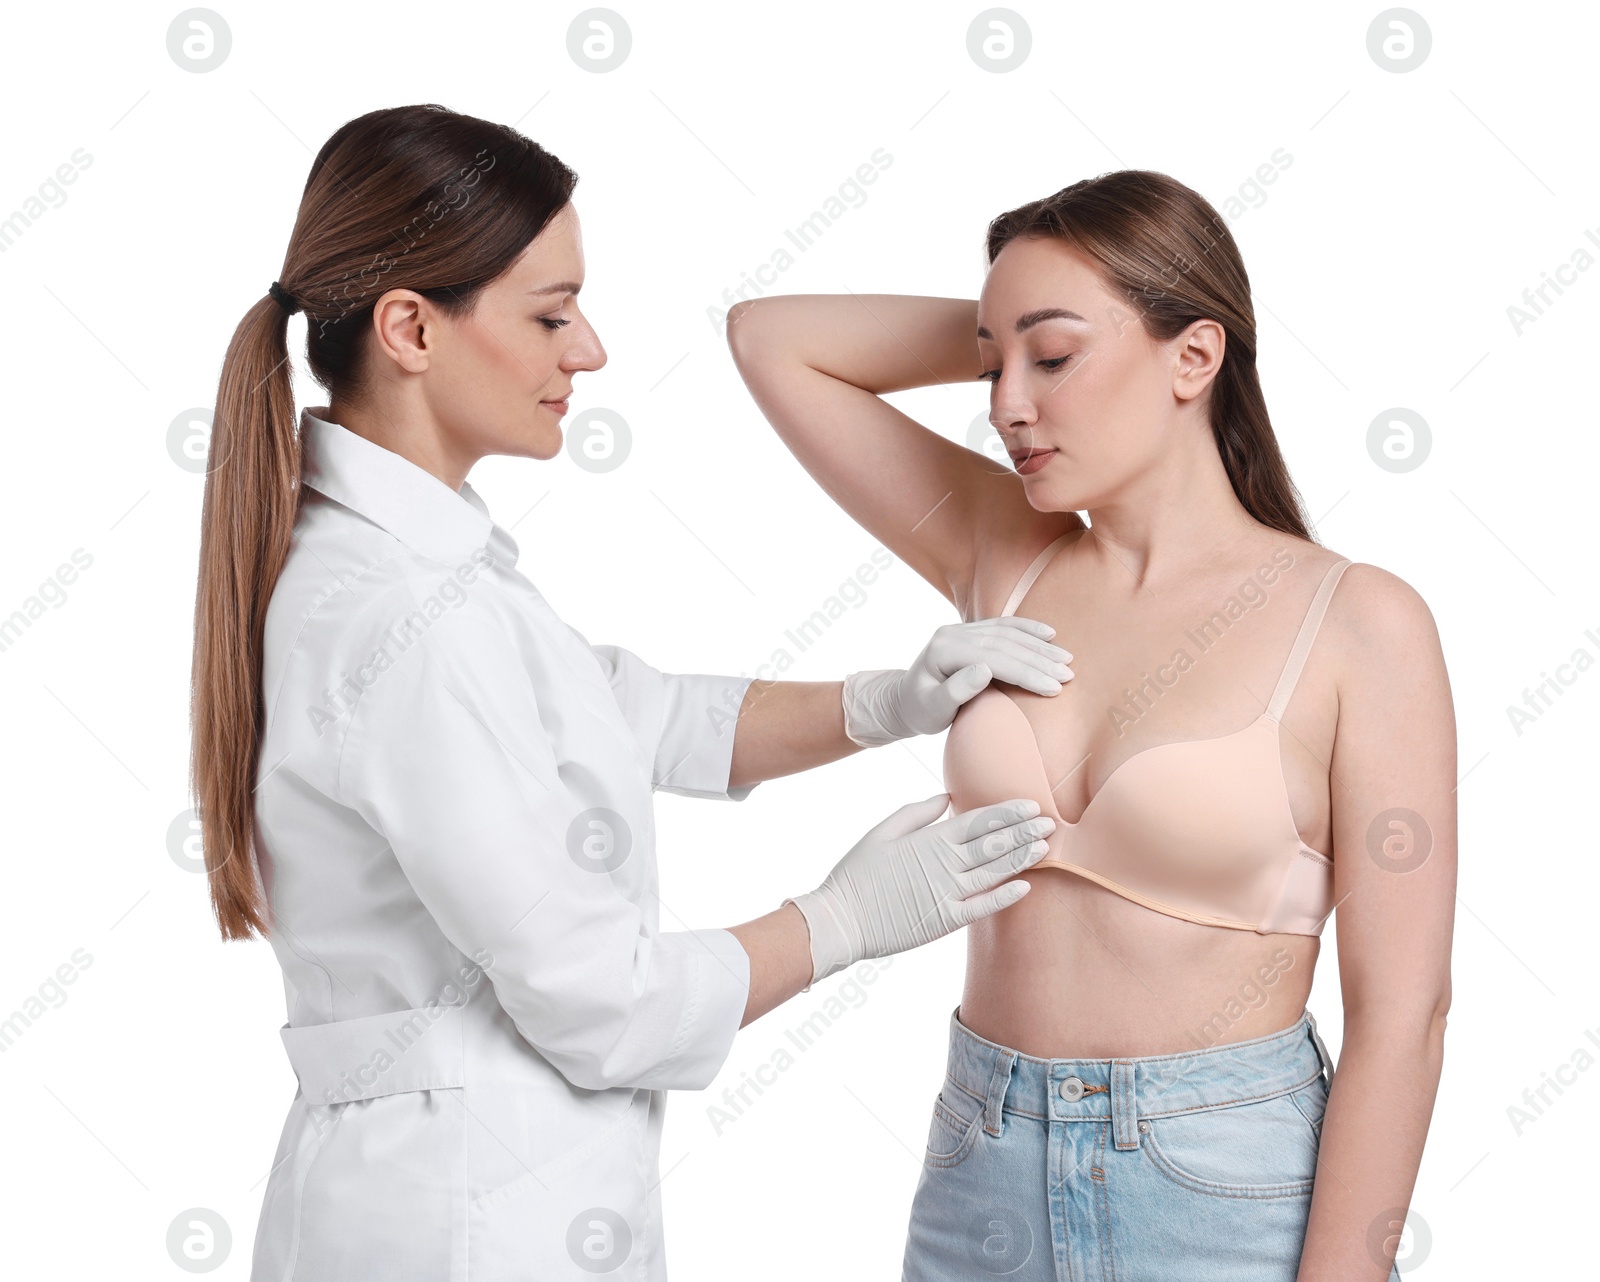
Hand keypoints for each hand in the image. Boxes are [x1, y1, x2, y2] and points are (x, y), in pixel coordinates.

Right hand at [783, 794, 1053, 986]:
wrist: (841, 919)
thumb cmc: (857, 874)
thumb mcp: (881, 833)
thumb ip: (916, 814)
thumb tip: (946, 796)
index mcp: (930, 839)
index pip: (979, 820)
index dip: (1009, 813)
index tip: (1032, 806)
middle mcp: (944, 863)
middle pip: (994, 843)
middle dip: (1025, 832)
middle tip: (1051, 824)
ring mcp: (946, 892)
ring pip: (995, 871)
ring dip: (1023, 858)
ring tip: (1046, 848)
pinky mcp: (945, 920)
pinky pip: (983, 907)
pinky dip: (1005, 896)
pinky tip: (1026, 887)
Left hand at [841, 617, 1072, 745]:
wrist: (902, 701)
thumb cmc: (919, 712)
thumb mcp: (932, 710)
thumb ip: (955, 691)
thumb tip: (985, 670)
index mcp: (943, 650)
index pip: (994, 659)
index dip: (1026, 673)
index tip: (1054, 687)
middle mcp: (952, 633)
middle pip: (1004, 644)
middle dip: (1039, 659)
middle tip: (1069, 674)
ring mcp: (961, 629)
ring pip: (1007, 633)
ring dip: (1039, 645)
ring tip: (1066, 659)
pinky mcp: (969, 632)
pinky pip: (1003, 627)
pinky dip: (1027, 629)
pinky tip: (1049, 633)